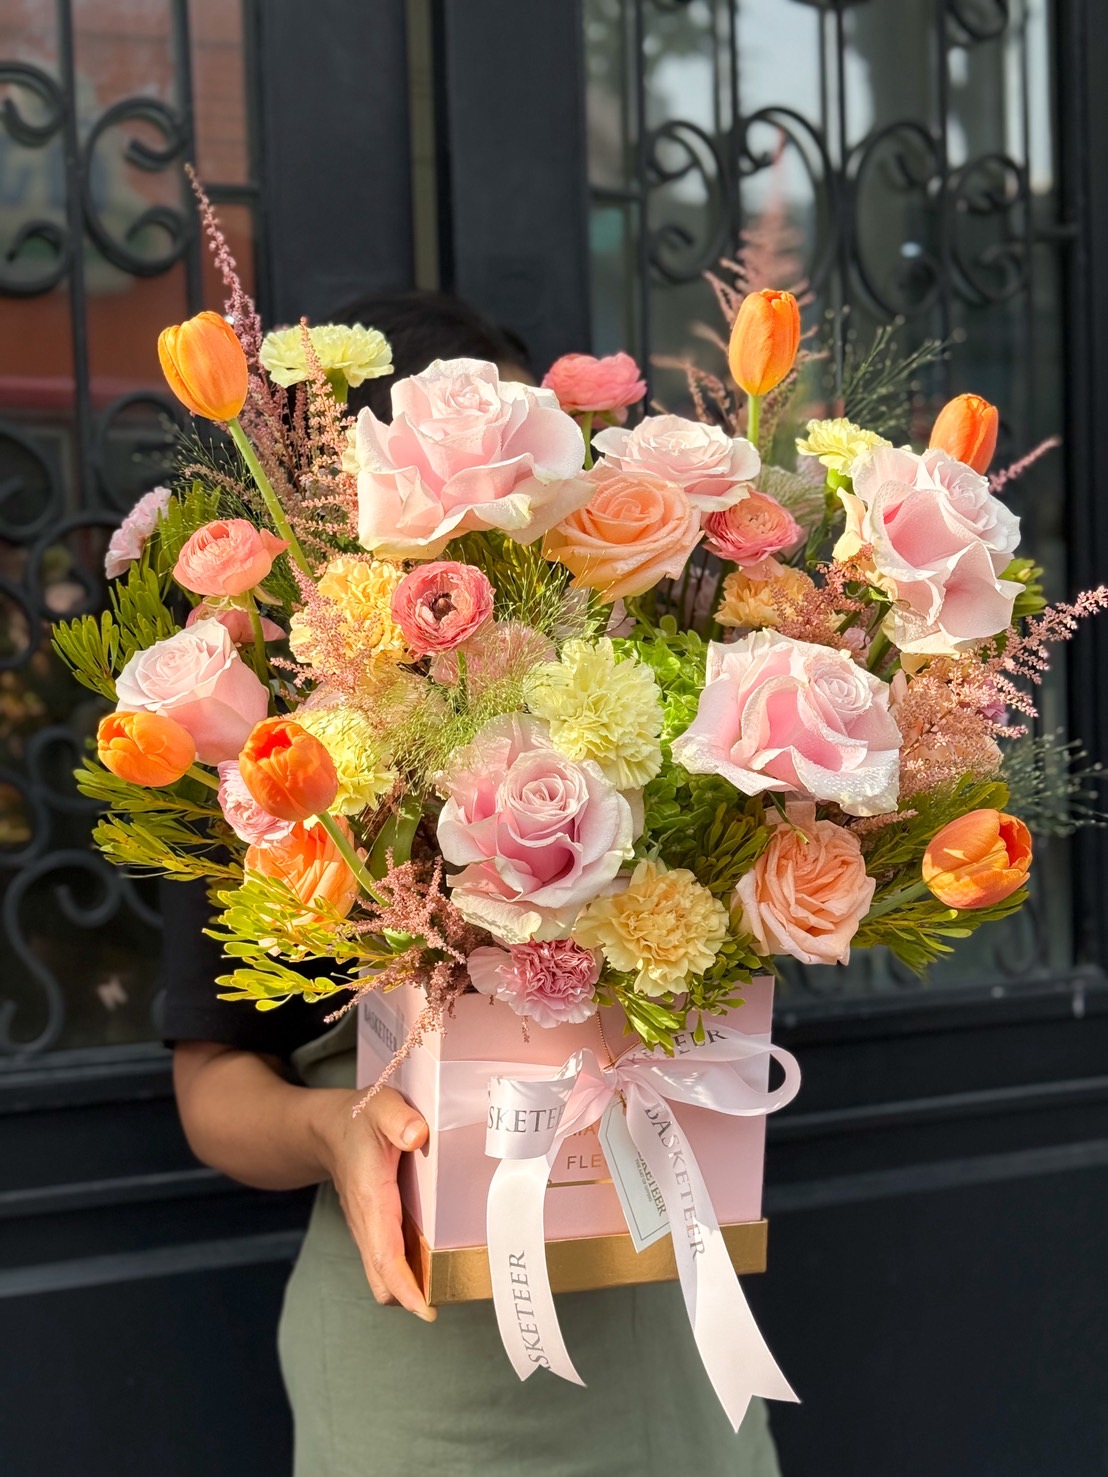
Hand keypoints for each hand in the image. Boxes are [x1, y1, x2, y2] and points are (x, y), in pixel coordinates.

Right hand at [313, 1086, 436, 1321]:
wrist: (328, 1129)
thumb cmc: (359, 1118)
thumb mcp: (381, 1106)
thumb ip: (398, 1118)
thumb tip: (417, 1135)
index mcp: (370, 1198)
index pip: (385, 1255)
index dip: (405, 1286)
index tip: (427, 1310)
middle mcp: (366, 1223)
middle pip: (383, 1279)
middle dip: (411, 1298)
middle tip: (450, 1296)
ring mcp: (367, 1230)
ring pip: (383, 1275)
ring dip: (410, 1287)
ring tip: (449, 1284)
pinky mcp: (372, 1229)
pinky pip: (387, 1261)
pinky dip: (406, 1272)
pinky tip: (434, 1263)